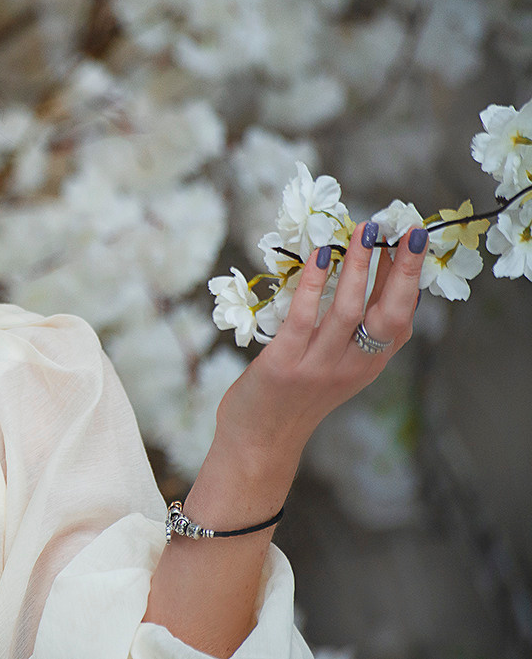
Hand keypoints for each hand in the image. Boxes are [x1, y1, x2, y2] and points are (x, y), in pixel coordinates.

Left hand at [215, 221, 426, 472]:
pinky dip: (313, 284)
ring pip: (350, 309)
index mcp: (369, 365)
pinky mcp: (285, 364)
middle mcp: (353, 366)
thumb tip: (367, 284)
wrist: (259, 443)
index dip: (409, 277)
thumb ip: (354, 337)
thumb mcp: (336, 370)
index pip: (401, 316)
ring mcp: (319, 366)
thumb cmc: (293, 399)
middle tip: (407, 227)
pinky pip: (304, 317)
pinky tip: (318, 256)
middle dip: (403, 268)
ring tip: (363, 230)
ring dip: (359, 266)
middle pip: (390, 312)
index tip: (411, 238)